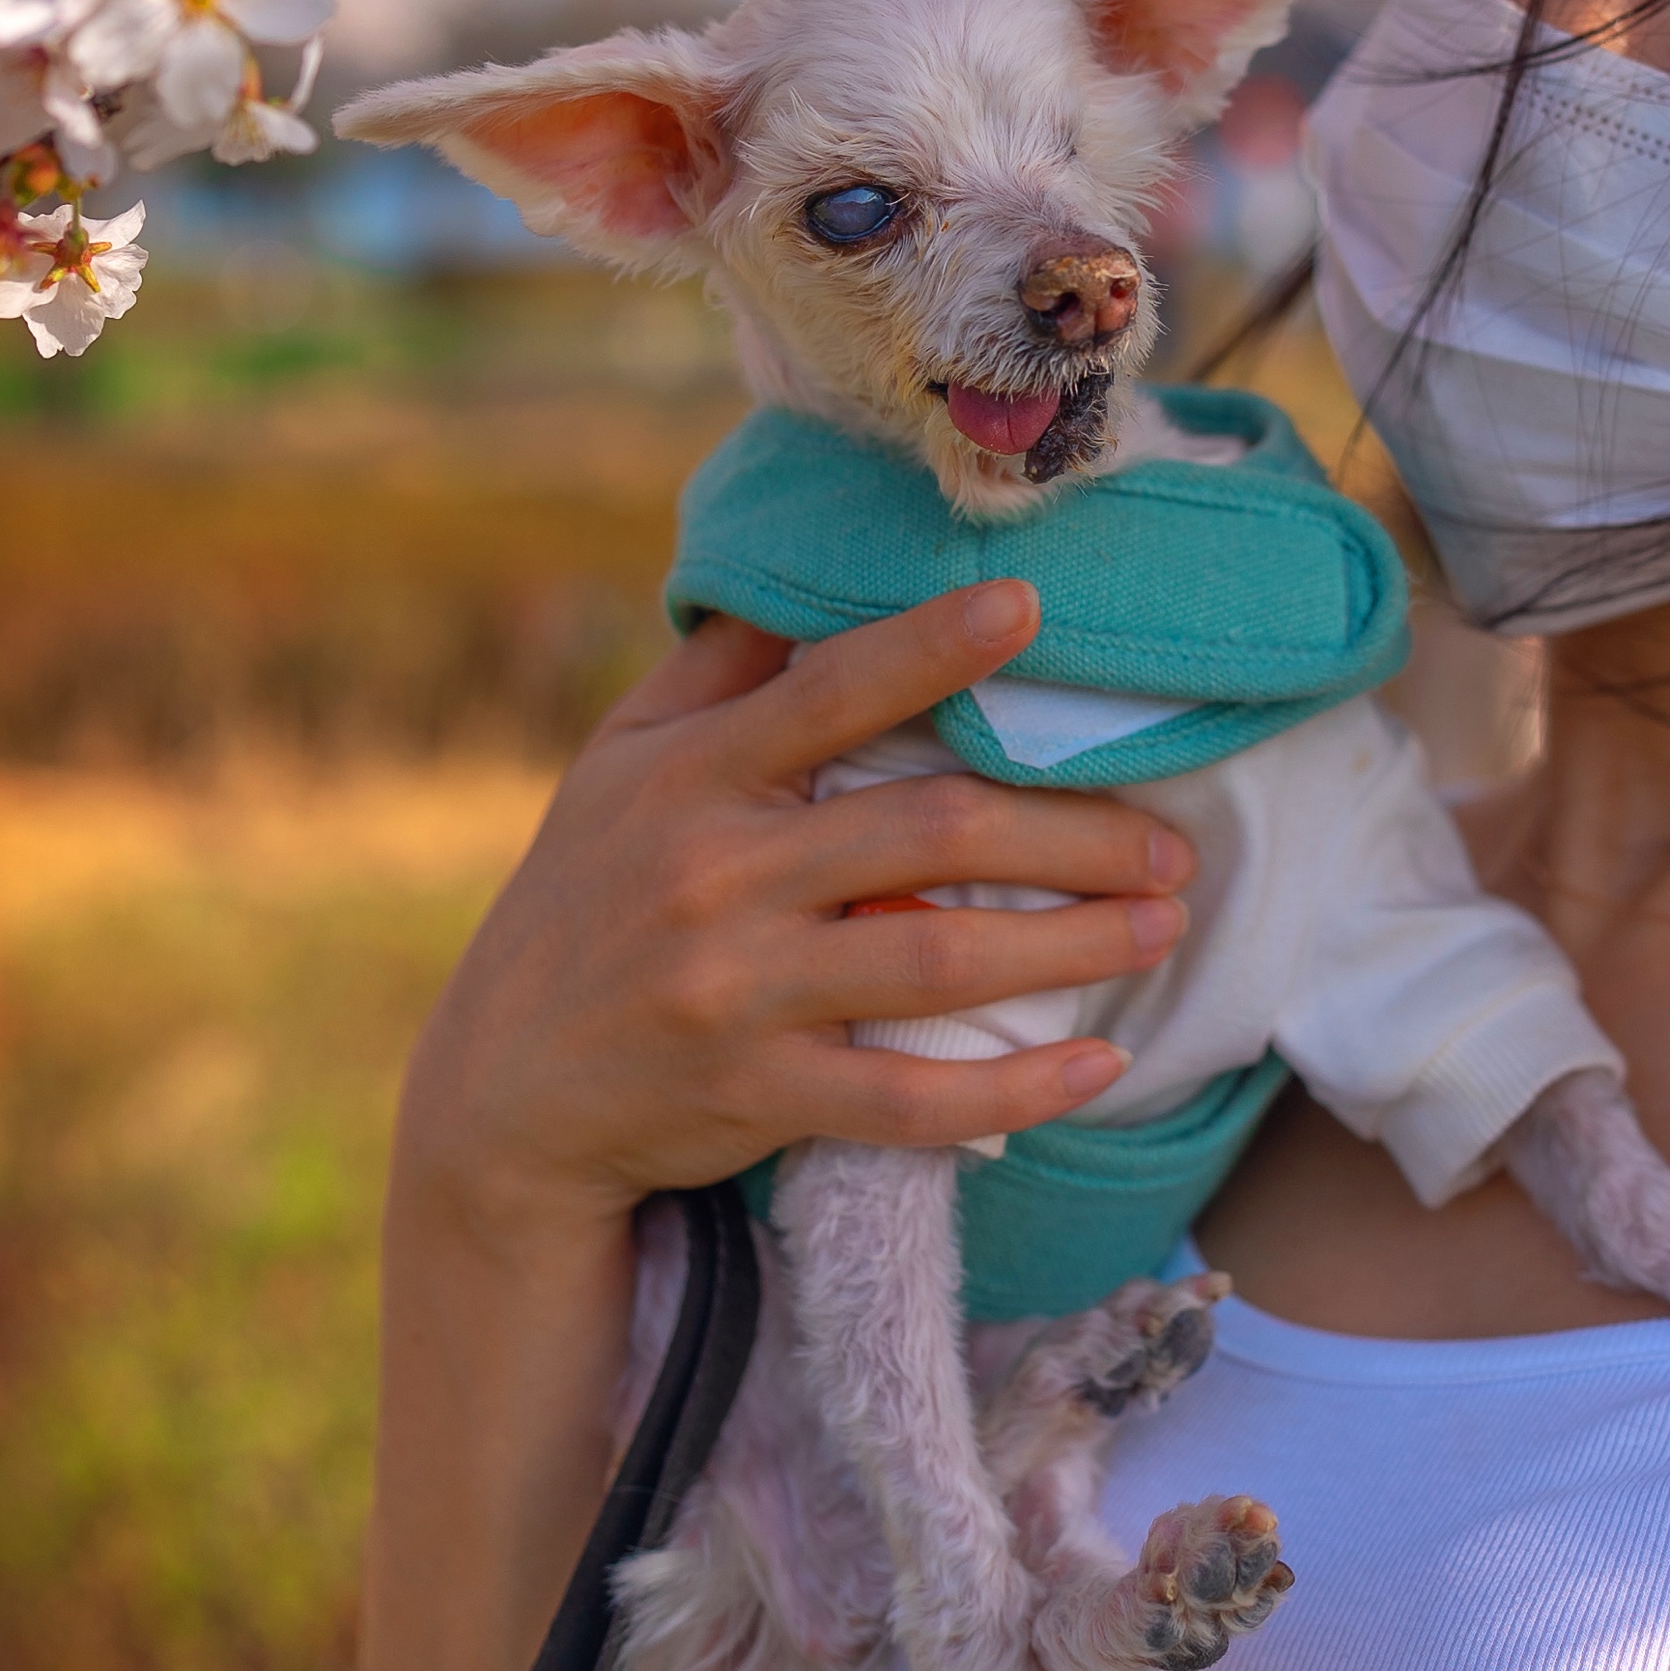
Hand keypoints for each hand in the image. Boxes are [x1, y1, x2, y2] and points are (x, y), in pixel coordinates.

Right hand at [396, 579, 1192, 1250]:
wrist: (500, 1093)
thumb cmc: (586, 899)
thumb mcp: (619, 767)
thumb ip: (718, 674)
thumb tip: (803, 568)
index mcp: (689, 777)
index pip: (825, 693)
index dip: (929, 647)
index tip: (1029, 608)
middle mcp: (713, 876)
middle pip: (925, 835)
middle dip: (1068, 833)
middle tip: (1169, 839)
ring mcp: (735, 993)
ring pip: (937, 965)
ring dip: (1071, 945)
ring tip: (1161, 923)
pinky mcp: (756, 1095)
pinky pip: (908, 1102)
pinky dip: (1012, 1092)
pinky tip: (1097, 1069)